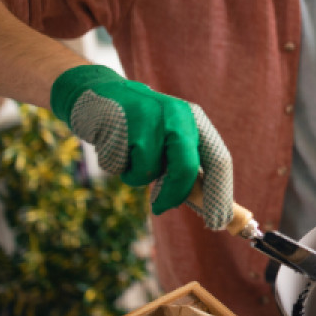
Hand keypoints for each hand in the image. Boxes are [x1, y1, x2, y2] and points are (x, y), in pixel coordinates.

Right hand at [50, 65, 232, 227]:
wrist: (96, 93)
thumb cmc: (138, 126)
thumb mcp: (167, 138)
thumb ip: (184, 166)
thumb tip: (202, 205)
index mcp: (195, 120)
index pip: (219, 160)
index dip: (220, 194)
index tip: (218, 222)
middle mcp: (177, 116)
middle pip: (186, 168)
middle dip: (175, 195)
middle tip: (161, 209)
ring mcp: (150, 119)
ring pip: (148, 172)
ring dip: (134, 174)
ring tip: (126, 154)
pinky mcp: (121, 125)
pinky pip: (121, 167)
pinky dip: (115, 165)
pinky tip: (112, 144)